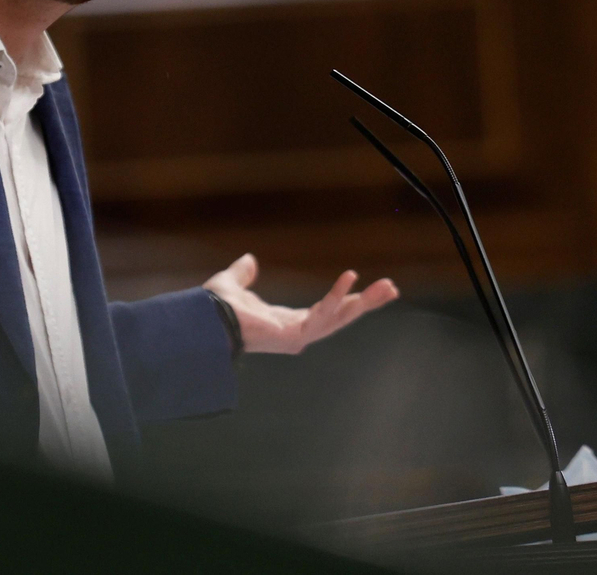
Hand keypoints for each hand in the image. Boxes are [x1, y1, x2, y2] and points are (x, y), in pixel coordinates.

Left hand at [203, 253, 398, 354]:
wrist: (203, 319)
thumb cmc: (214, 309)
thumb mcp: (234, 284)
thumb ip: (244, 274)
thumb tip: (249, 260)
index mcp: (288, 322)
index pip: (327, 311)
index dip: (347, 299)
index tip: (368, 286)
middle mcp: (297, 332)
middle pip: (341, 317)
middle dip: (367, 304)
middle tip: (392, 289)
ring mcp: (298, 336)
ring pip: (339, 319)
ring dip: (364, 303)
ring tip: (387, 287)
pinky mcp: (294, 335)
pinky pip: (321, 315)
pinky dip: (337, 297)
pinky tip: (351, 279)